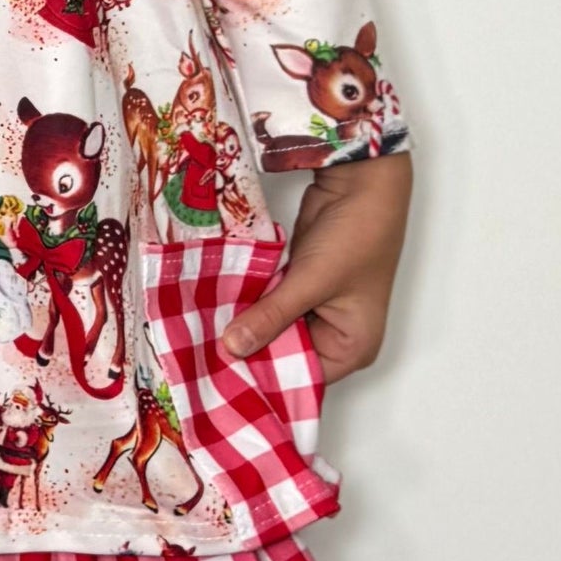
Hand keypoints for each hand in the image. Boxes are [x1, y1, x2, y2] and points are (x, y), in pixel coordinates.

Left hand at [218, 149, 411, 383]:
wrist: (362, 179)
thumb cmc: (357, 234)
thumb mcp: (312, 281)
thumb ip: (271, 316)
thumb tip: (231, 348)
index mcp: (352, 348)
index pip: (301, 381)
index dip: (262, 381)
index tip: (219, 381)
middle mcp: (336, 336)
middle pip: (284, 357)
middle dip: (247, 352)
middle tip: (199, 359)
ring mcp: (317, 309)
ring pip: (273, 329)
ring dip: (243, 326)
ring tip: (198, 337)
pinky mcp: (299, 285)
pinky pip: (269, 304)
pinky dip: (248, 304)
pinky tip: (214, 308)